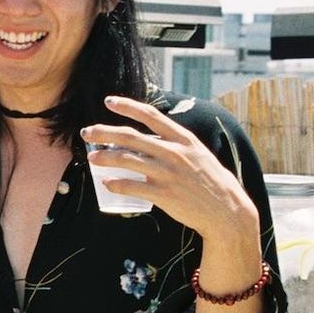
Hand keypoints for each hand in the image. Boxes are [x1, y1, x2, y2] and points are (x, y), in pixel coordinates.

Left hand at [82, 96, 258, 248]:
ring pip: (127, 160)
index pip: (151, 115)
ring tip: (91, 158)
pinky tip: (106, 183)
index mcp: (183, 139)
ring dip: (105, 157)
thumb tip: (149, 141)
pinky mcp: (164, 194)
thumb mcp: (198, 154)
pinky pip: (132, 186)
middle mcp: (174, 152)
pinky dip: (116, 184)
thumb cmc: (211, 182)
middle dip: (104, 132)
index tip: (108, 101)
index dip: (128, 106)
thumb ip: (175, 146)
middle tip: (87, 133)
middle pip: (131, 137)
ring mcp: (168, 173)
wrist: (226, 211)